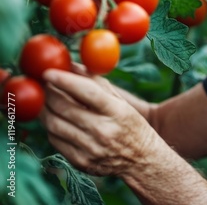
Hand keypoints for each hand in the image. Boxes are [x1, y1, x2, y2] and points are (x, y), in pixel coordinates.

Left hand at [39, 67, 157, 176]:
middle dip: (49, 92)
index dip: (64, 80)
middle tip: (43, 84)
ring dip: (44, 109)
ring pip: (54, 124)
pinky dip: (50, 126)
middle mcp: (104, 131)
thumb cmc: (130, 125)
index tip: (48, 71)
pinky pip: (55, 140)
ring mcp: (91, 148)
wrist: (141, 160)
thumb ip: (97, 83)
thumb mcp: (121, 102)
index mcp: (117, 112)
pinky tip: (54, 118)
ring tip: (44, 100)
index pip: (87, 92)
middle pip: (65, 107)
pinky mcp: (80, 162)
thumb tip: (71, 65)